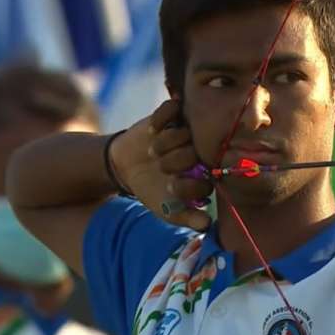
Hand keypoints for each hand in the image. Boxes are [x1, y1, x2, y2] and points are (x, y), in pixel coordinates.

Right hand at [110, 99, 211, 230]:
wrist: (127, 167)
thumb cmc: (153, 190)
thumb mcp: (167, 210)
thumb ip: (187, 218)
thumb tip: (206, 225)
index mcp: (205, 172)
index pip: (207, 176)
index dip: (187, 184)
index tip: (171, 187)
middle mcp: (201, 149)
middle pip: (195, 152)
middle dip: (174, 162)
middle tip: (161, 167)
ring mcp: (187, 130)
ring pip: (183, 132)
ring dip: (164, 143)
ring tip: (153, 151)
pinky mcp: (171, 114)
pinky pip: (171, 108)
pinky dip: (160, 119)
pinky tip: (151, 130)